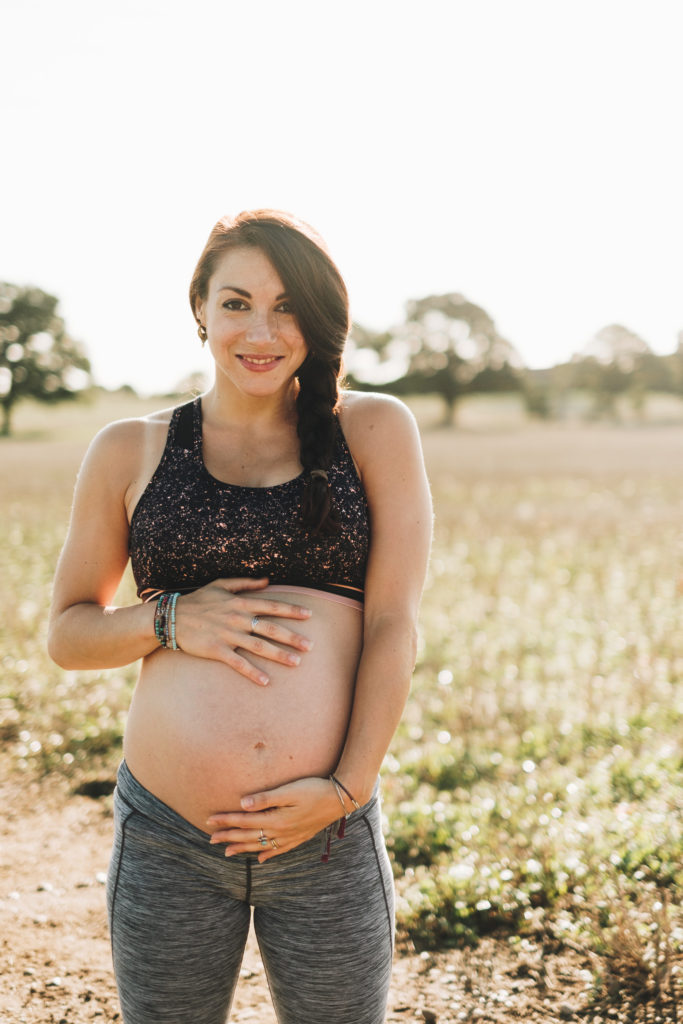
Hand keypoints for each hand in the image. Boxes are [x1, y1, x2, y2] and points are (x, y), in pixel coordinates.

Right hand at [173, 578, 312, 685]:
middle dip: (292, 637)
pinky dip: (252, 672)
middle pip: (270, 628)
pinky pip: (238, 663)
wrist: (171, 617)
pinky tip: (265, 681)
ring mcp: (228, 635)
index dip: (292, 610)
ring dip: (279, 655)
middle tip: (311, 645)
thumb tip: (268, 581)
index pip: (272, 606)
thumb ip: (245, 583)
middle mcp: (237, 619)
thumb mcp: (221, 585)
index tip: (309, 615)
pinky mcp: (217, 650)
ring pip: (259, 646)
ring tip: (296, 662)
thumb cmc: (198, 600)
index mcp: (240, 603)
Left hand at [206, 777, 342, 862]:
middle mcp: (280, 831)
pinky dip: (267, 854)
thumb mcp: (290, 790)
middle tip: (210, 839)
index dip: (225, 820)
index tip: (209, 820)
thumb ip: (266, 798)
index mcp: (276, 819)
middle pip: (249, 835)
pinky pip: (278, 850)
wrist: (340, 799)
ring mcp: (290, 836)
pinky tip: (259, 858)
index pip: (244, 821)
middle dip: (228, 836)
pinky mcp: (299, 837)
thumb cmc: (314, 789)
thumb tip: (243, 804)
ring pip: (260, 845)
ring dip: (242, 848)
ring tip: (227, 852)